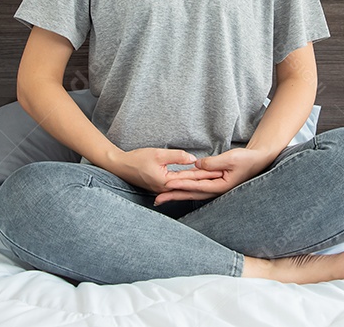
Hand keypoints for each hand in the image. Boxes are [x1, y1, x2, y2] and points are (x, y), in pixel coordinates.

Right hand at [107, 148, 224, 194]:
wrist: (120, 166)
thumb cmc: (137, 159)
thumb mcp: (158, 154)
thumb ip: (177, 156)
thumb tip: (193, 159)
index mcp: (166, 182)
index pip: (191, 177)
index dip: (206, 173)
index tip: (220, 170)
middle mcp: (166, 189)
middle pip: (190, 183)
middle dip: (206, 179)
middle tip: (222, 176)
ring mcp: (162, 189)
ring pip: (184, 185)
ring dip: (198, 182)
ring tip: (213, 178)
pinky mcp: (160, 187)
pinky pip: (177, 185)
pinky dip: (187, 183)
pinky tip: (195, 182)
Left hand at [154, 147, 273, 205]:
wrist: (257, 160)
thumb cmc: (246, 159)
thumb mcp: (231, 158)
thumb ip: (213, 163)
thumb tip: (196, 165)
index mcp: (221, 186)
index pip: (196, 185)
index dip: (182, 184)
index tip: (168, 184)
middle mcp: (215, 191)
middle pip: (190, 194)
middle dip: (173, 196)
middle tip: (157, 199)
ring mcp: (213, 189)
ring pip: (191, 192)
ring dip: (175, 195)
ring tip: (160, 198)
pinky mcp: (212, 185)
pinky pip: (195, 188)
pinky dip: (183, 189)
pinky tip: (174, 191)